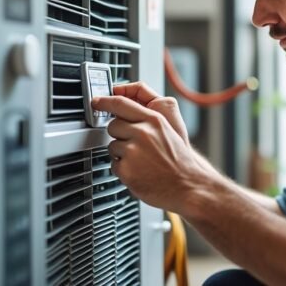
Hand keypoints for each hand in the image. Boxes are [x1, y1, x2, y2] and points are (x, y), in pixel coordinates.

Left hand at [91, 94, 211, 212]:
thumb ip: (147, 121)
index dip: (105, 101)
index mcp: (153, 120)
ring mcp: (133, 151)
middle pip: (113, 125)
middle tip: (135, 145)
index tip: (97, 101)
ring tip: (141, 161)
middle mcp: (142, 133)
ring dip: (121, 153)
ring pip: (112, 146)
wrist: (188, 185)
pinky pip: (114, 165)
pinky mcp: (126, 169)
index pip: (121, 103)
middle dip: (119, 134)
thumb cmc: (179, 161)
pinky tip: (139, 171)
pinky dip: (123, 169)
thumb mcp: (168, 131)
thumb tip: (124, 115)